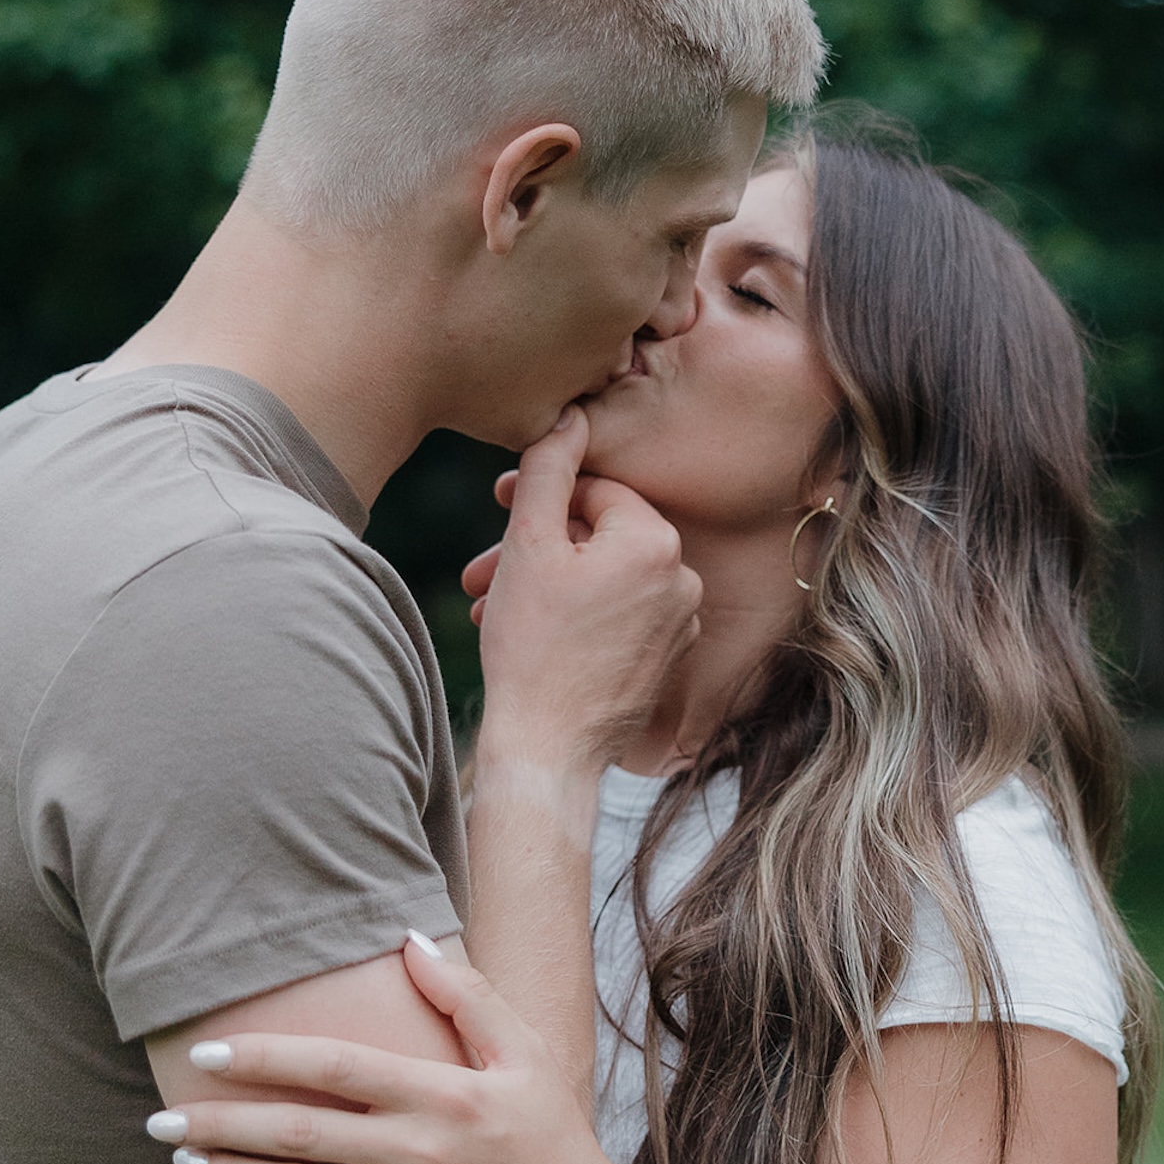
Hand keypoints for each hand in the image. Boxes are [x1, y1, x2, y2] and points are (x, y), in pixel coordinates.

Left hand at [147, 938, 675, 1163]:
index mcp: (444, 1093)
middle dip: (221, 1123)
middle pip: (300, 1132)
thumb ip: (466, 995)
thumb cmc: (555, 1141)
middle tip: (162, 1115)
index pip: (336, 1066)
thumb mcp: (526, 1055)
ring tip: (185, 1158)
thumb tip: (407, 938)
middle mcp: (422, 1150)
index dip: (266, 1057)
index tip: (208, 1053)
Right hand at [463, 406, 701, 769]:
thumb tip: (569, 415)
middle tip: (480, 571)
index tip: (496, 515)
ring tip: (493, 607)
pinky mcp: (668, 658)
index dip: (537, 501)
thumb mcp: (527, 545)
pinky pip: (619, 617)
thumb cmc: (532, 647)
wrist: (549, 748)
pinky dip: (577, 618)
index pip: (590, 493)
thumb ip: (546, 469)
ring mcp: (680, 622)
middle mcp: (683, 577)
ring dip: (548, 586)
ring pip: (603, 579)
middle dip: (536, 550)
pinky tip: (532, 636)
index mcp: (654, 541)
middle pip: (597, 538)